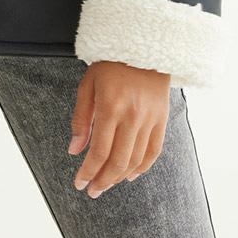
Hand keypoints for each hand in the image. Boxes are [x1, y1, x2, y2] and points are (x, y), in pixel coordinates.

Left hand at [68, 60, 170, 196]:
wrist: (144, 46)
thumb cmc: (110, 64)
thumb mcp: (88, 84)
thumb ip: (81, 118)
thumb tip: (74, 150)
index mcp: (111, 106)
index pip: (99, 151)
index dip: (88, 172)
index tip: (79, 183)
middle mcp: (132, 116)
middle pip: (118, 161)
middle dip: (103, 181)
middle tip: (92, 191)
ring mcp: (150, 119)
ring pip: (136, 160)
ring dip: (120, 177)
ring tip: (107, 184)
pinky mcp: (162, 119)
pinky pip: (154, 151)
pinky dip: (142, 167)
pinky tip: (130, 175)